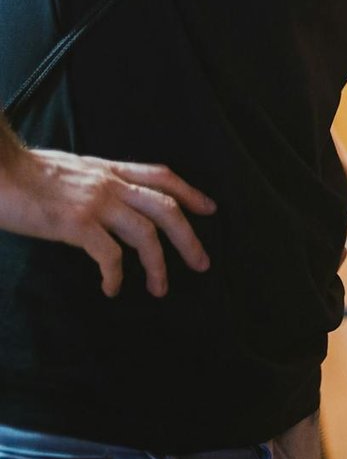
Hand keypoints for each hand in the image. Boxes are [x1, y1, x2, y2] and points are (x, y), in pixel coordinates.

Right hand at [0, 147, 214, 296]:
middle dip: (189, 237)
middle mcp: (110, 184)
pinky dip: (116, 275)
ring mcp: (96, 203)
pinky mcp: (76, 224)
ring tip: (161, 288)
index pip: (162, 176)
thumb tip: (108, 200)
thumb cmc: (25, 173)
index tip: (209, 209)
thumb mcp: (73, 170)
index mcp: (110, 170)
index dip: (190, 193)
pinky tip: (113, 288)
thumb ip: (96, 182)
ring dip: (158, 265)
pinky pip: (109, 254)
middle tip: (202, 262)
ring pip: (146, 234)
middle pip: (166, 208)